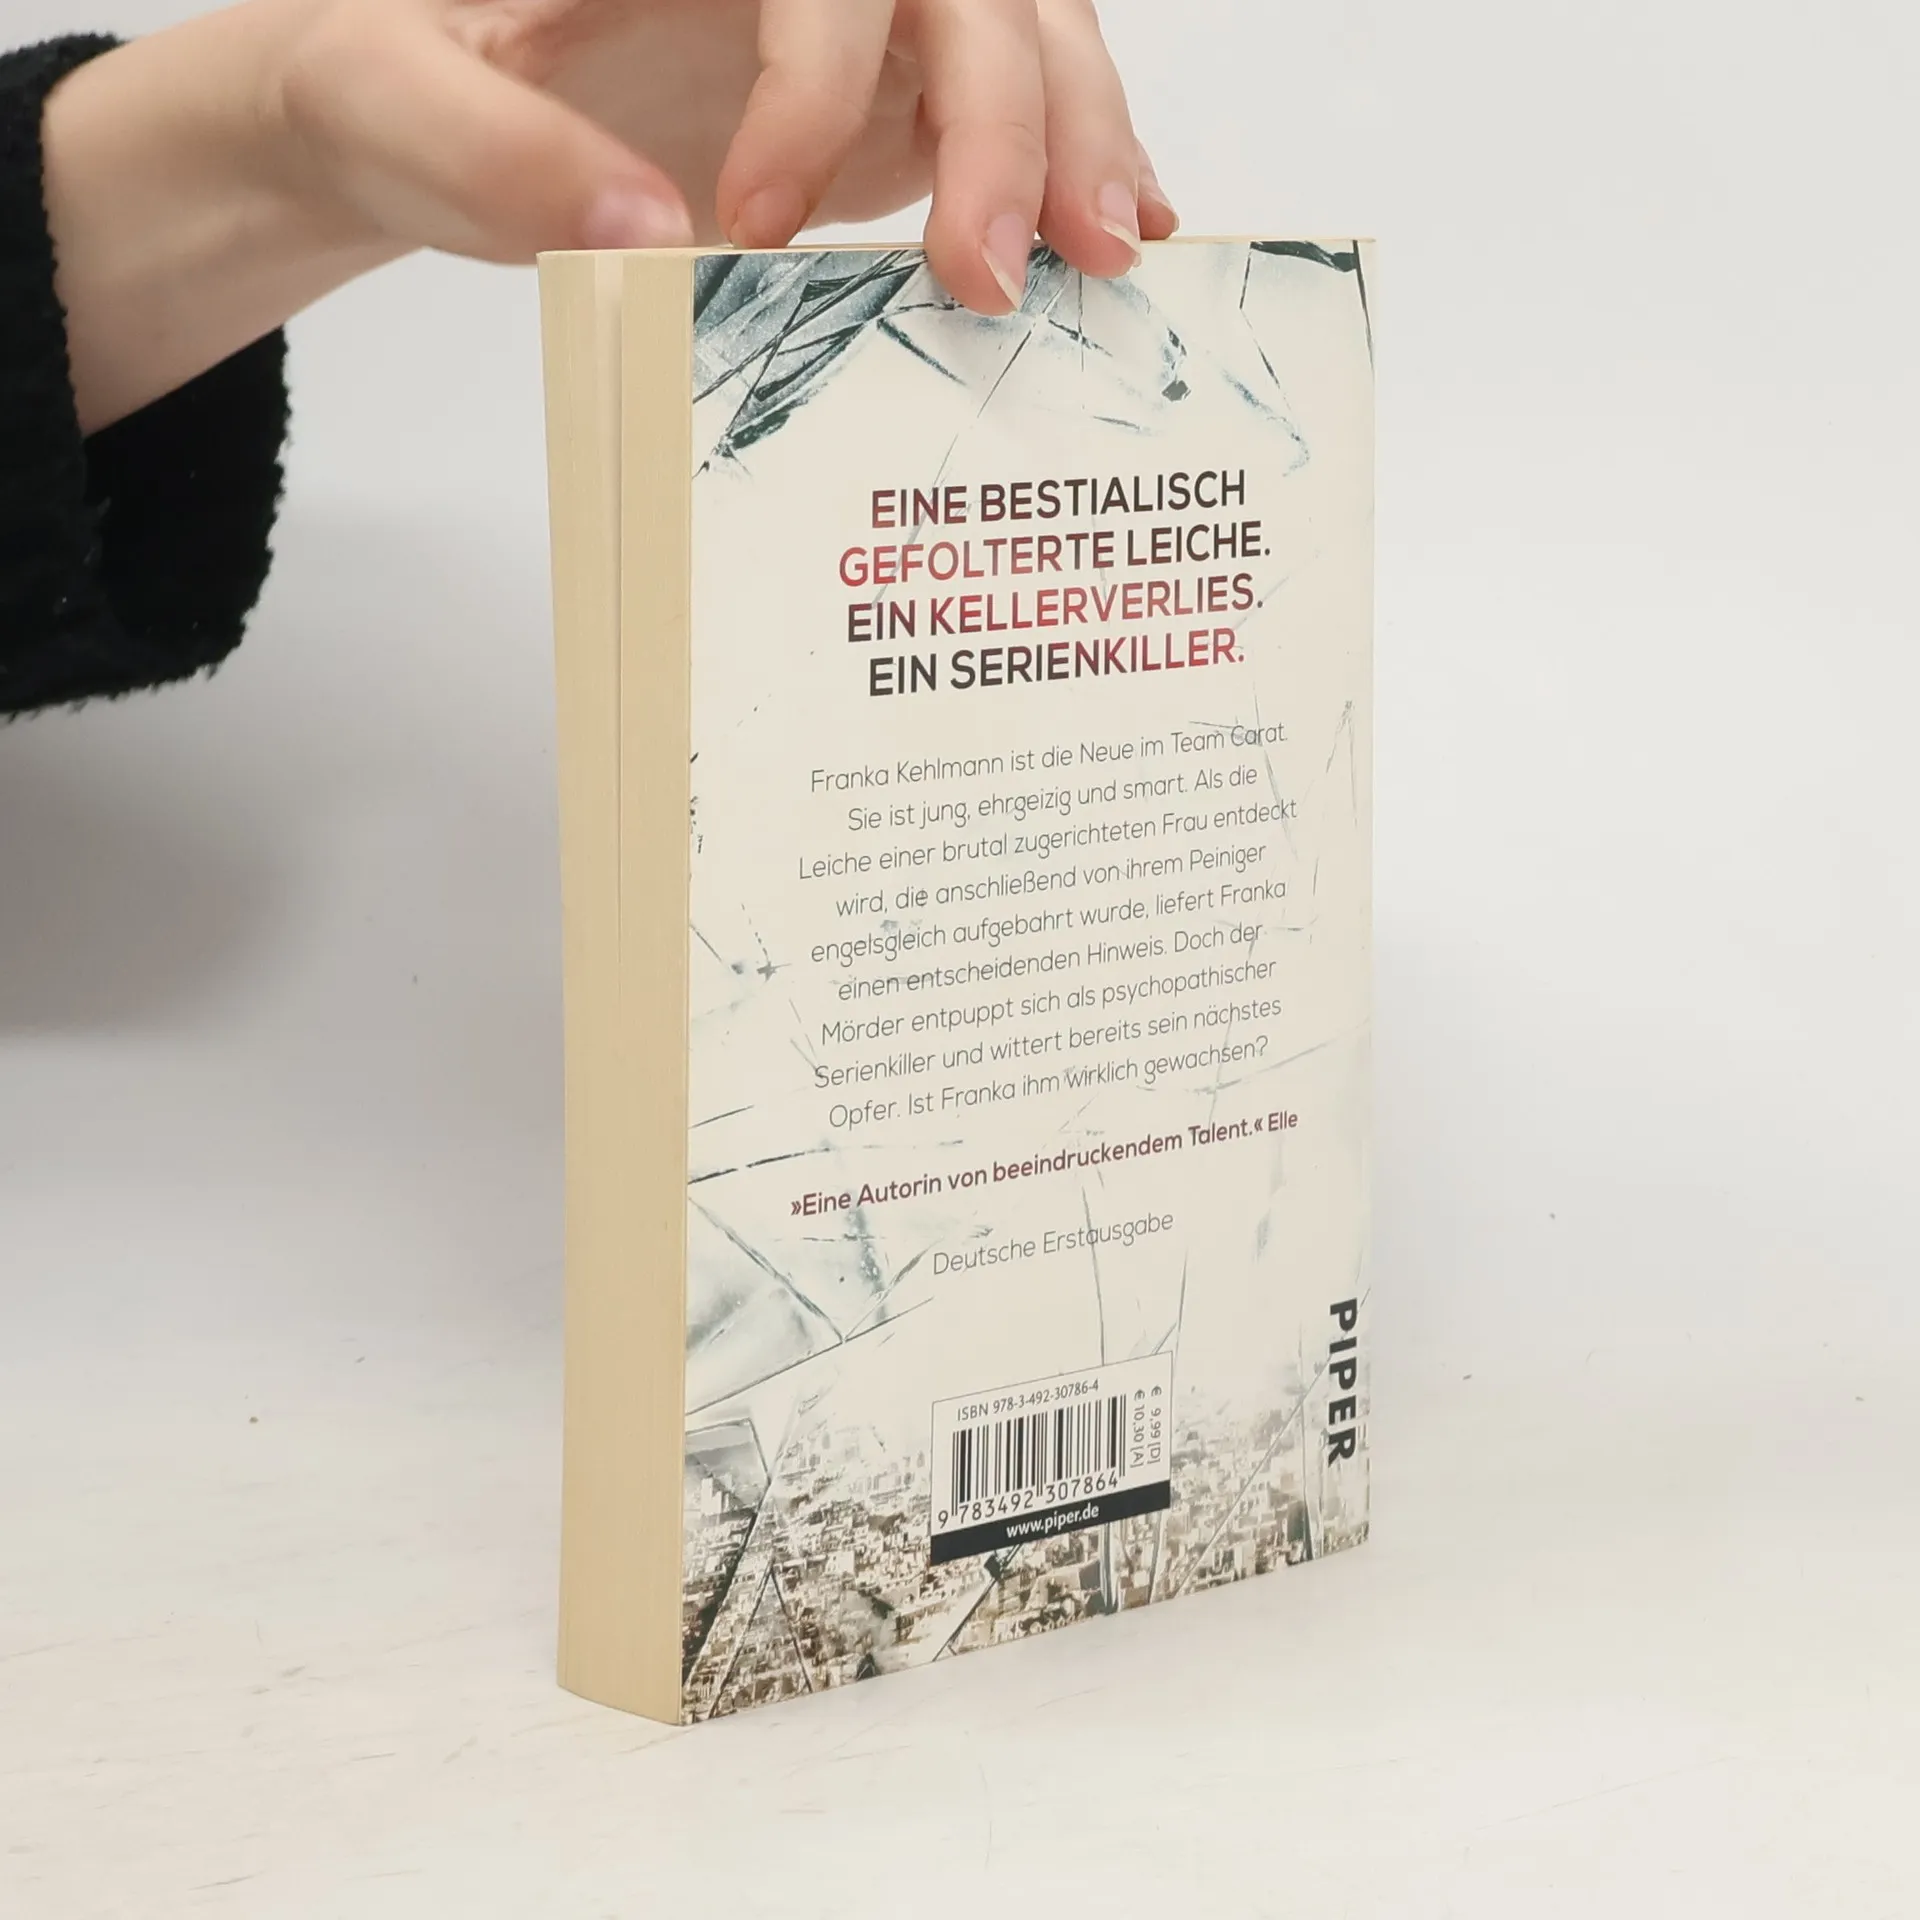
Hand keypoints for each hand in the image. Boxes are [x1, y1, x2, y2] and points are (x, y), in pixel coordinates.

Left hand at [42, 0, 1178, 430]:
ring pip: (1023, 29)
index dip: (811, 84)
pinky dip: (1075, 164)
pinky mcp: (885, 96)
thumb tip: (641, 229)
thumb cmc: (384, 80)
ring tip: (1104, 261)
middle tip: (997, 273)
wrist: (408, 111)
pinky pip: (1013, 108)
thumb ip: (486, 146)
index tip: (754, 227)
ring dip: (1074, 141)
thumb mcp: (382, 98)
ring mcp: (856, 16)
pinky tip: (1122, 236)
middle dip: (1004, 124)